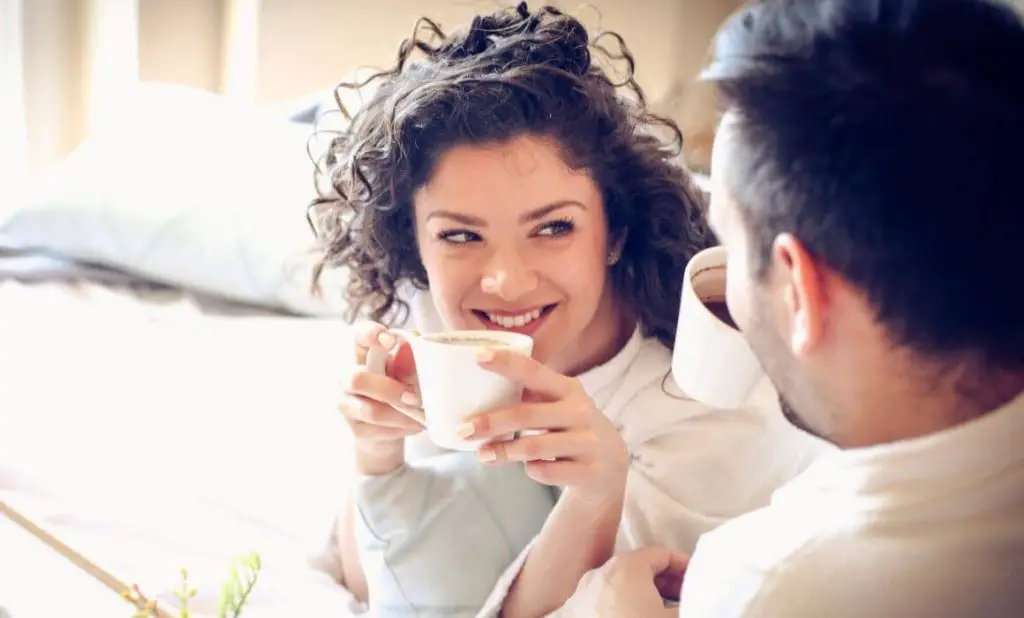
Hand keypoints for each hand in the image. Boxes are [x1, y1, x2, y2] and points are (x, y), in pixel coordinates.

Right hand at [339, 321, 424, 474]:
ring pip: (371, 411)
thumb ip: (407, 362)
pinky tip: (416, 425)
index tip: (390, 340)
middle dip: (390, 389)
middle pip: (357, 379)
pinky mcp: (355, 429)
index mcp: (361, 354)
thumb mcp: (405, 372)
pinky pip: (380, 430)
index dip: (370, 334)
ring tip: (423, 416)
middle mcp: (346, 376)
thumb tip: (410, 350)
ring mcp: (347, 404)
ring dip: (402, 414)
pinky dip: (403, 428)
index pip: (358, 335)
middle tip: (415, 397)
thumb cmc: (398, 390)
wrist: (386, 431)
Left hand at [458, 347, 628, 500]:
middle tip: (463, 430)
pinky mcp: (588, 471)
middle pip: (527, 416)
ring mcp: (587, 443)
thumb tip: (476, 387)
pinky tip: (528, 467)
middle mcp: (580, 412)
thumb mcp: (557, 403)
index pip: (534, 371)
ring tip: (481, 454)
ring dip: (503, 451)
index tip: (478, 358)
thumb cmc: (569, 426)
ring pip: (534, 448)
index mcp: (568, 389)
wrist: (610, 464)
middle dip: (491, 422)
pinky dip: (531, 470)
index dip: (506, 363)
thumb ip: (528, 394)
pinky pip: (545, 472)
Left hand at [578, 547, 688, 617]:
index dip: (685, 565)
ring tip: (662, 612)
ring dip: (645, 595)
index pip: (662, 553)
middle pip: (640, 568)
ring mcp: (583, 593)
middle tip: (686, 598)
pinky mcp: (574, 613)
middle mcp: (601, 573)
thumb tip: (702, 606)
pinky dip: (623, 607)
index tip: (699, 581)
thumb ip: (695, 607)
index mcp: (627, 567)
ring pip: (621, 586)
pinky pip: (605, 602)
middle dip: (667, 582)